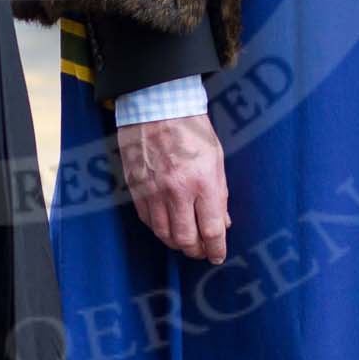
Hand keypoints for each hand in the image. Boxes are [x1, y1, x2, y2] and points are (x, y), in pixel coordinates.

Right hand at [116, 113, 229, 262]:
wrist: (156, 105)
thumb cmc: (191, 127)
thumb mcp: (216, 157)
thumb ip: (220, 193)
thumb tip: (222, 221)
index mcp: (202, 181)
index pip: (211, 229)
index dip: (216, 248)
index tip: (217, 254)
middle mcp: (176, 190)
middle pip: (185, 239)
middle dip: (196, 250)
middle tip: (201, 250)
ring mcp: (153, 190)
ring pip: (163, 233)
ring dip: (176, 242)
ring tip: (185, 241)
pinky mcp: (135, 187)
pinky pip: (146, 219)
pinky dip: (158, 227)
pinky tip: (166, 225)